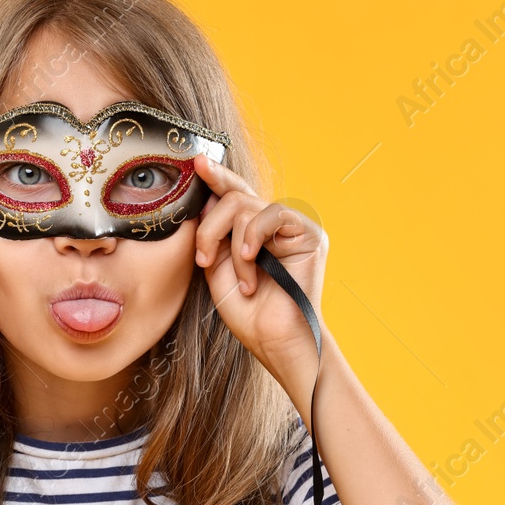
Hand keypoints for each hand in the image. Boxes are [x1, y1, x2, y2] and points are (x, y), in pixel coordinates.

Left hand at [192, 154, 327, 410]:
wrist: (275, 341)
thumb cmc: (248, 313)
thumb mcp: (217, 268)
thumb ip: (211, 235)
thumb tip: (205, 198)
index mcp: (253, 231)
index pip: (232, 195)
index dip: (215, 177)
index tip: (195, 163)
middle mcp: (274, 225)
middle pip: (233, 197)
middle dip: (209, 228)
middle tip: (204, 260)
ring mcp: (293, 226)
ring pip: (246, 206)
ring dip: (232, 244)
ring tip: (241, 279)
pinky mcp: (309, 232)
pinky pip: (272, 213)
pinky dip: (254, 236)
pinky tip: (252, 259)